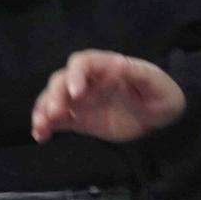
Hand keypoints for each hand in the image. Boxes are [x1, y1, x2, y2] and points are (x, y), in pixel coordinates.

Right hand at [30, 49, 185, 144]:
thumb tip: (118, 63)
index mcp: (104, 66)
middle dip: (55, 95)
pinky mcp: (78, 119)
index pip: (82, 63)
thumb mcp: (154, 82)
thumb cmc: (158, 93)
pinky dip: (45, 126)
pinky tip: (40, 136)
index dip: (76, 75)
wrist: (160, 116)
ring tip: (40, 126)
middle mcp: (86, 80)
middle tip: (55, 113)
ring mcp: (79, 100)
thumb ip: (137, 73)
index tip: (76, 93)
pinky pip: (56, 120)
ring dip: (43, 110)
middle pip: (62, 81)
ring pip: (53, 99)